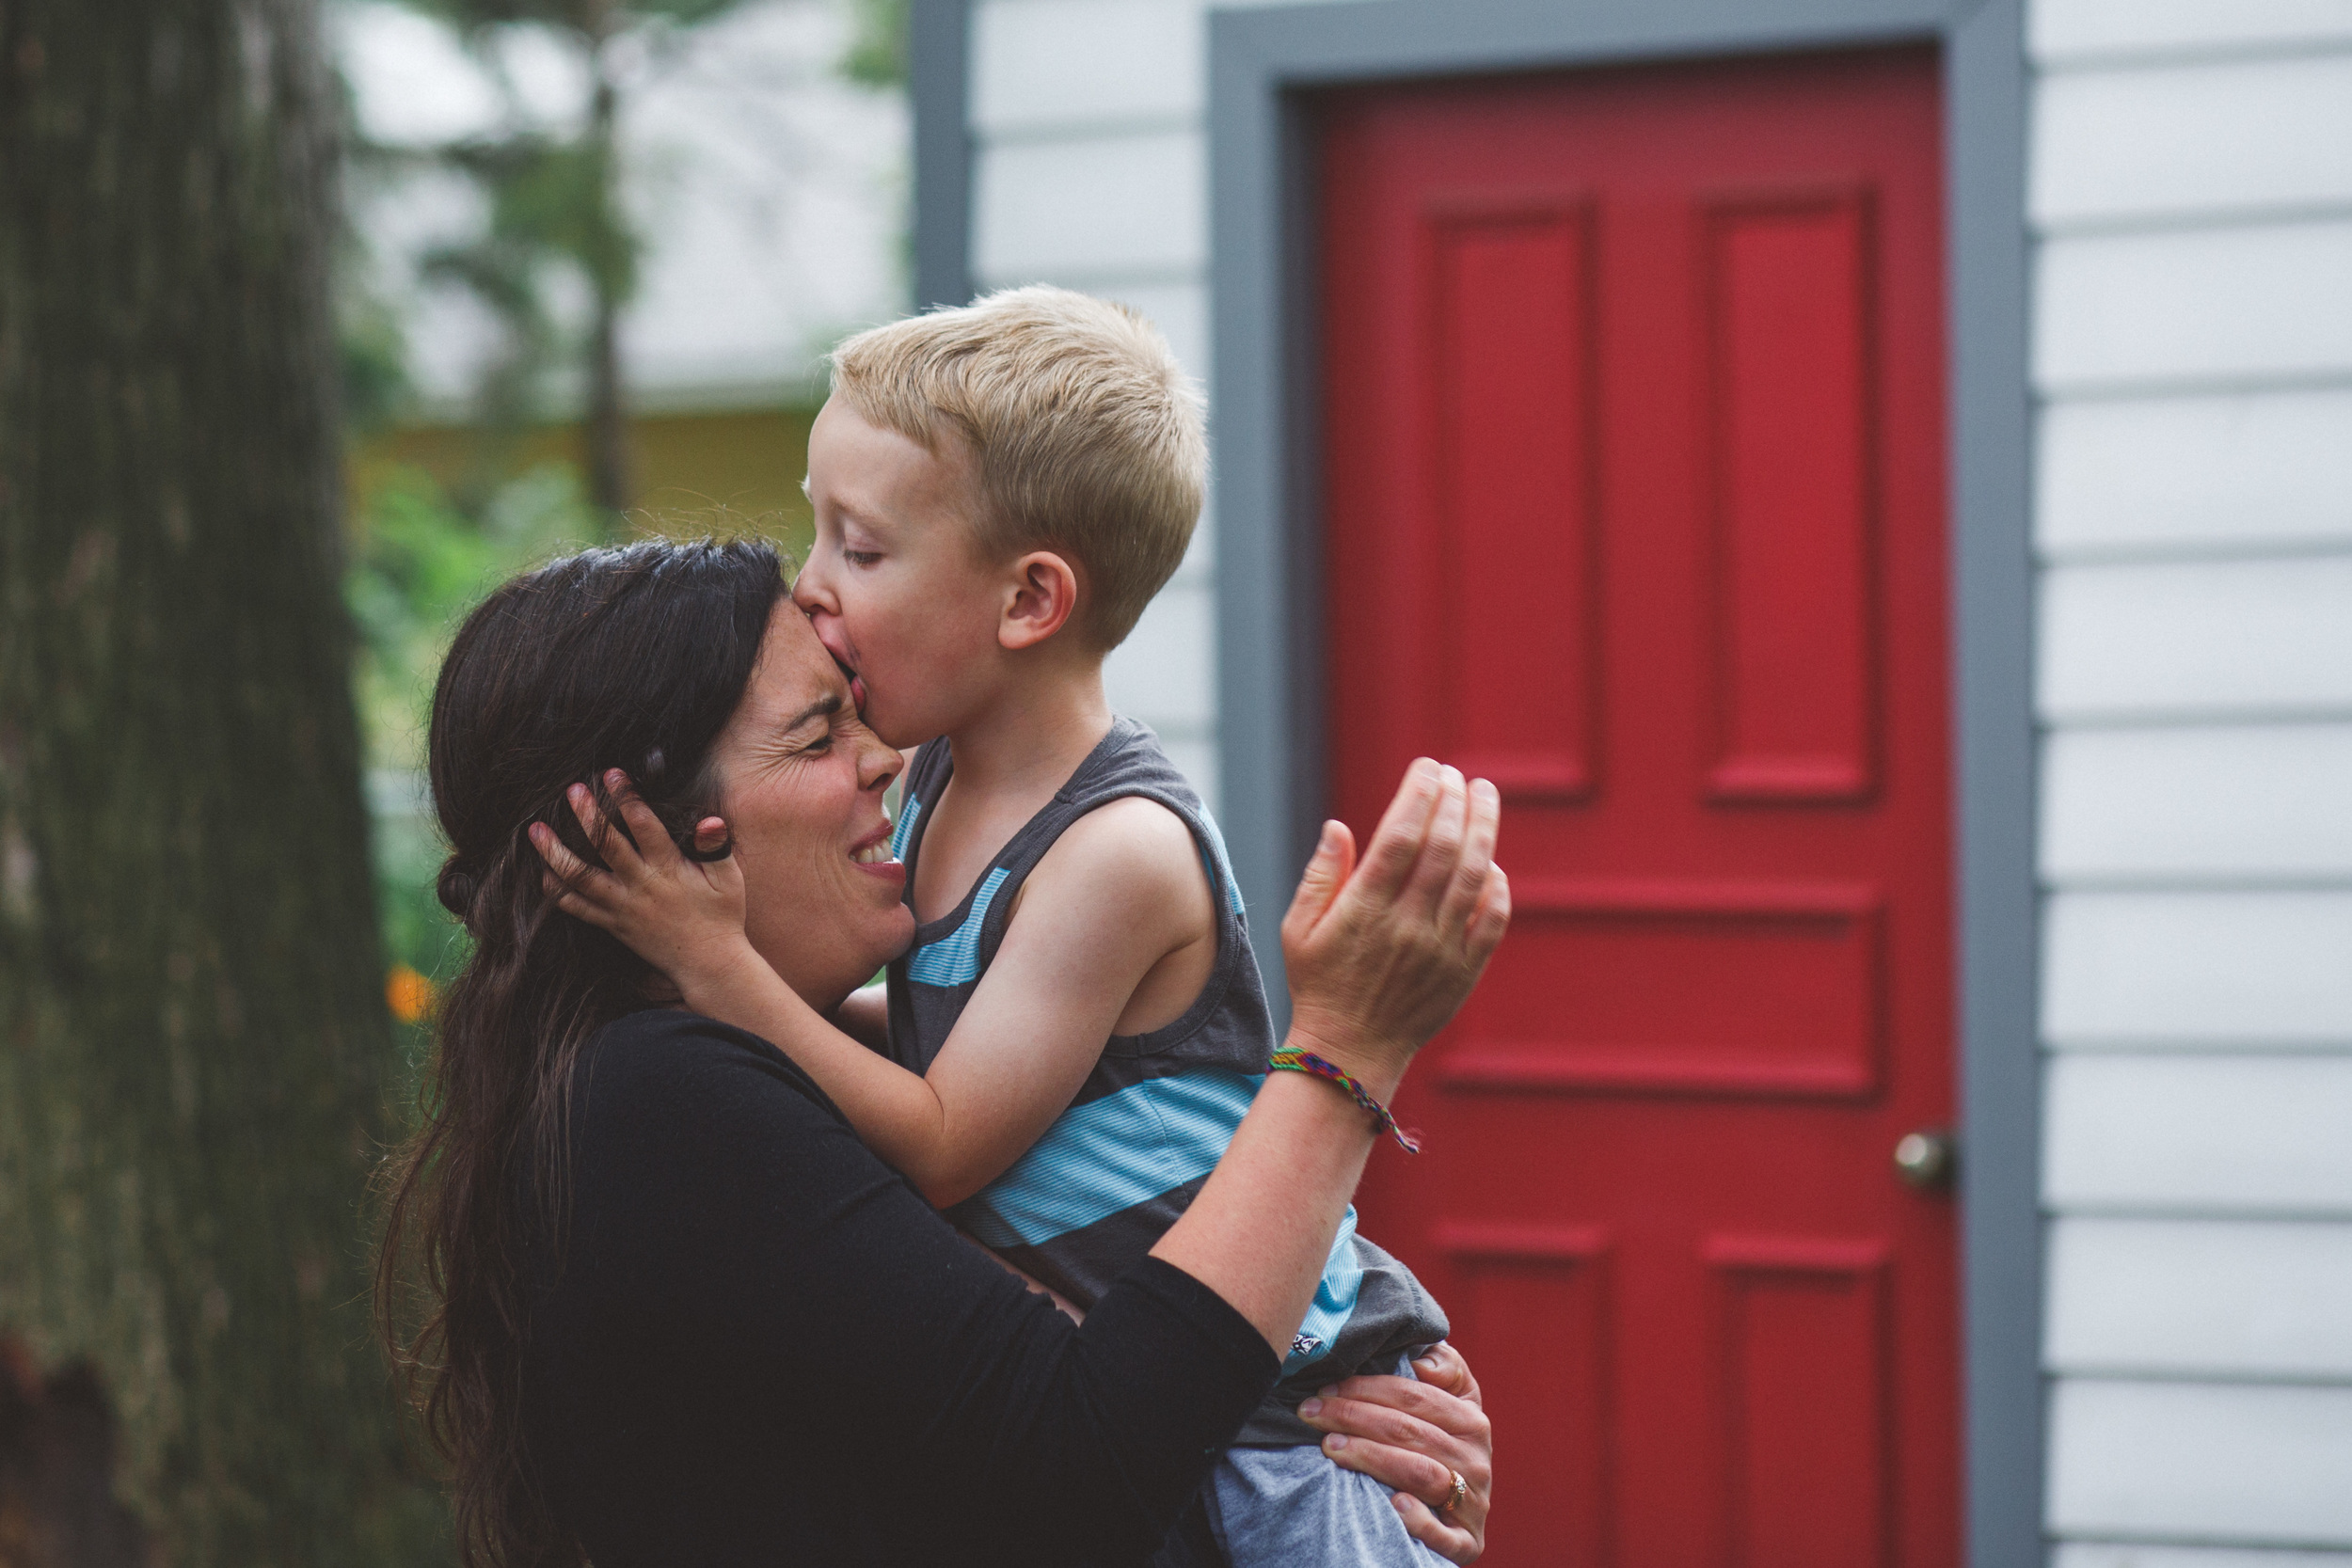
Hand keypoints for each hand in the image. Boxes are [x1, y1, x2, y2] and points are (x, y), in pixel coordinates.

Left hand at [528, 770, 755, 1003]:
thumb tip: (709, 821)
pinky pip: (577, 908)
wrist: (708, 964)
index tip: (612, 773)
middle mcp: (640, 886)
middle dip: (587, 815)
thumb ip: (717, 847)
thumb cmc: (723, 916)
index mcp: (669, 869)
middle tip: (571, 790)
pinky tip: (543, 873)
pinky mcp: (613, 925)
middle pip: (605, 846)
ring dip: (555, 852)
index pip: (643, 825)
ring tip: (536, 831)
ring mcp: (622, 907)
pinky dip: (557, 891)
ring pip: (580, 878)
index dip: (626, 797)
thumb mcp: (729, 879)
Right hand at [1280, 759, 1509, 1096]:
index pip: (1400, 837)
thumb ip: (1321, 876)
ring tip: (1484, 795)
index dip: (1418, 795)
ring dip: (1483, 828)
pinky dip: (1496, 884)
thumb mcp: (1298, 929)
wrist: (1350, 1052)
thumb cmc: (1319, 983)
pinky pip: (1492, 919)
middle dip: (1454, 801)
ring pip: (1473, 876)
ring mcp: (1441, 949)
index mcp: (1364, 911)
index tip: (1427, 767)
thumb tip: (1339, 826)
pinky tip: (1490, 861)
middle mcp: (1407, 926)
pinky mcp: (1464, 971)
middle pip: (1444, 848)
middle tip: (1457, 774)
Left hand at [1297, 1342, 1490, 1562]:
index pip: (1414, 1396)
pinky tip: (1391, 1504)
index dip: (1366, 1388)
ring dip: (1370, 1457)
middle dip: (1353, 1417)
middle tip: (1311, 1413)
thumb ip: (1445, 1369)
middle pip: (1408, 1431)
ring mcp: (1473, 1503)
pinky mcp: (1467, 1544)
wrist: (1463, 1518)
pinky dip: (1418, 1519)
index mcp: (1472, 1421)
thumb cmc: (1444, 1448)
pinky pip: (1444, 1535)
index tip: (1325, 1387)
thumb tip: (1423, 1359)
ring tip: (1329, 1446)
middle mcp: (1476, 1460)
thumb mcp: (1454, 1403)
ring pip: (1418, 1473)